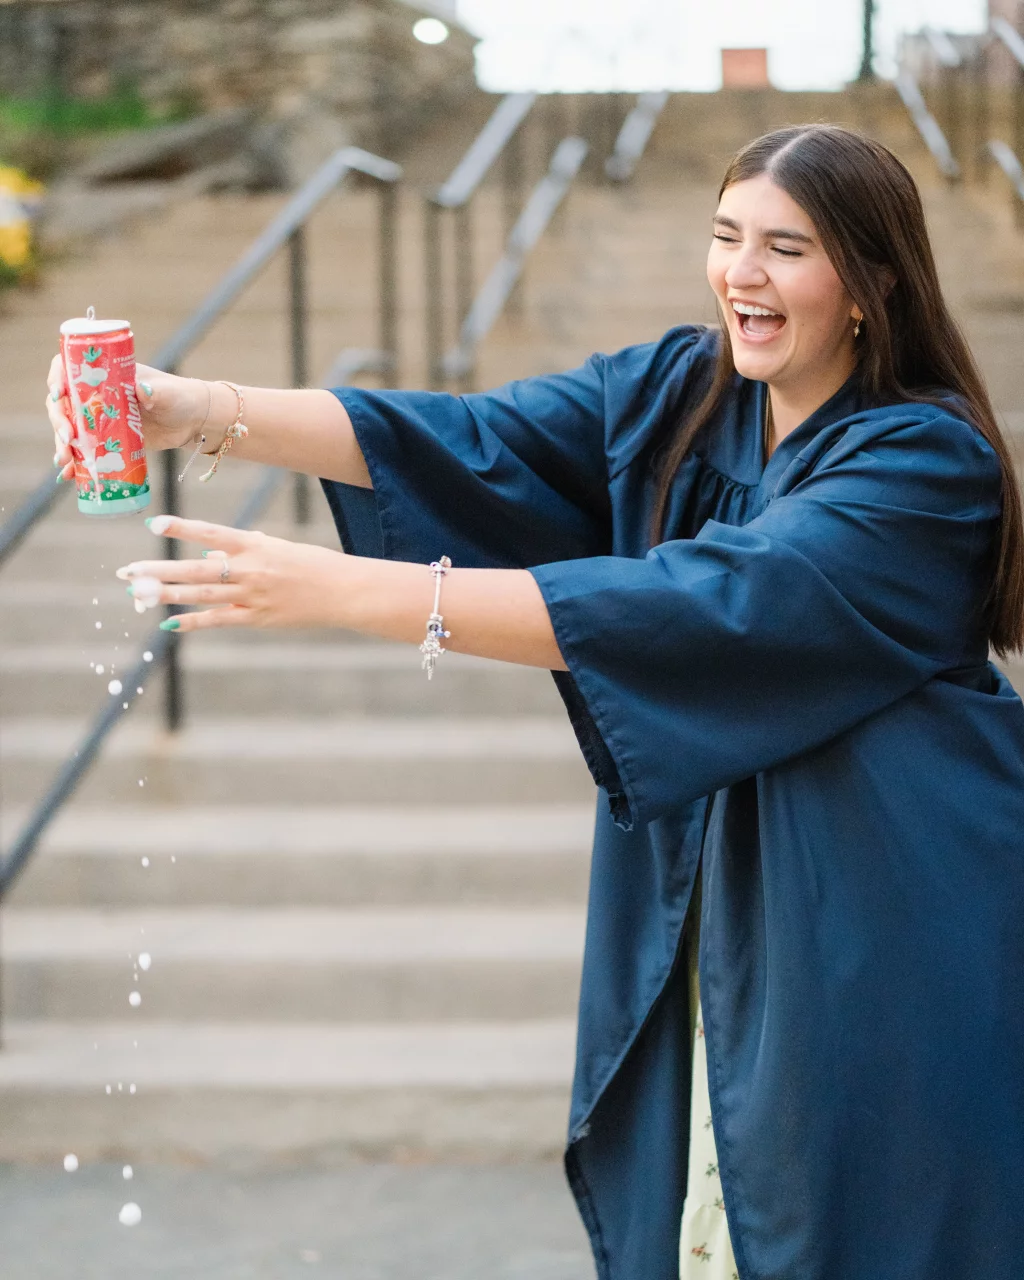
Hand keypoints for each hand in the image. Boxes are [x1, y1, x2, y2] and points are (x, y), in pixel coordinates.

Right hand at [46, 356, 211, 481]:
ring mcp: (99, 418)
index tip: (58, 394)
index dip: (57, 378)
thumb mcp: (167, 393)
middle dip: (59, 421)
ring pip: (70, 429)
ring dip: (62, 444)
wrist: (192, 422)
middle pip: (65, 404)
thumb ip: (156, 391)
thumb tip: (142, 390)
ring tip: (64, 461)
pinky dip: (74, 461)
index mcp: (105, 375)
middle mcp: (96, 395)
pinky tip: (69, 474)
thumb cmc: (179, 398)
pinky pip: (84, 449)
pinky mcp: (107, 440)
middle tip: (68, 439)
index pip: (70, 369)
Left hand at [115, 515, 349, 632]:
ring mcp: (251, 595)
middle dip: (158, 570)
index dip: (181, 528)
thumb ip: (239, 551)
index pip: (210, 533)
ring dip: (166, 595)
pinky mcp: (256, 618)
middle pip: (195, 569)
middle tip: (127, 572)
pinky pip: (218, 620)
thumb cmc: (309, 564)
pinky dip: (192, 621)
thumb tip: (207, 558)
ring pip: (200, 595)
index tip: (154, 524)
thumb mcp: (275, 548)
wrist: (342, 591)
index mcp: (254, 545)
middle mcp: (249, 569)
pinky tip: (168, 623)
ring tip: (138, 595)